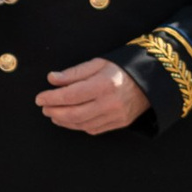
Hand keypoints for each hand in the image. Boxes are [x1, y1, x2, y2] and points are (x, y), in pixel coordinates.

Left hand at [36, 60, 150, 133]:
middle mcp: (110, 102)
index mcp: (104, 84)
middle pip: (74, 113)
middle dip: (54, 112)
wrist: (151, 79)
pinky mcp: (120, 123)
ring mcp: (116, 115)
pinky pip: (93, 129)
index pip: (70, 95)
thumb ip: (74, 73)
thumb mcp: (98, 63)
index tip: (39, 98)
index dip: (52, 98)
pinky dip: (78, 126)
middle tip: (44, 108)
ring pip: (82, 123)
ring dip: (64, 121)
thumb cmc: (122, 68)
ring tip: (53, 114)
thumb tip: (52, 79)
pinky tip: (69, 120)